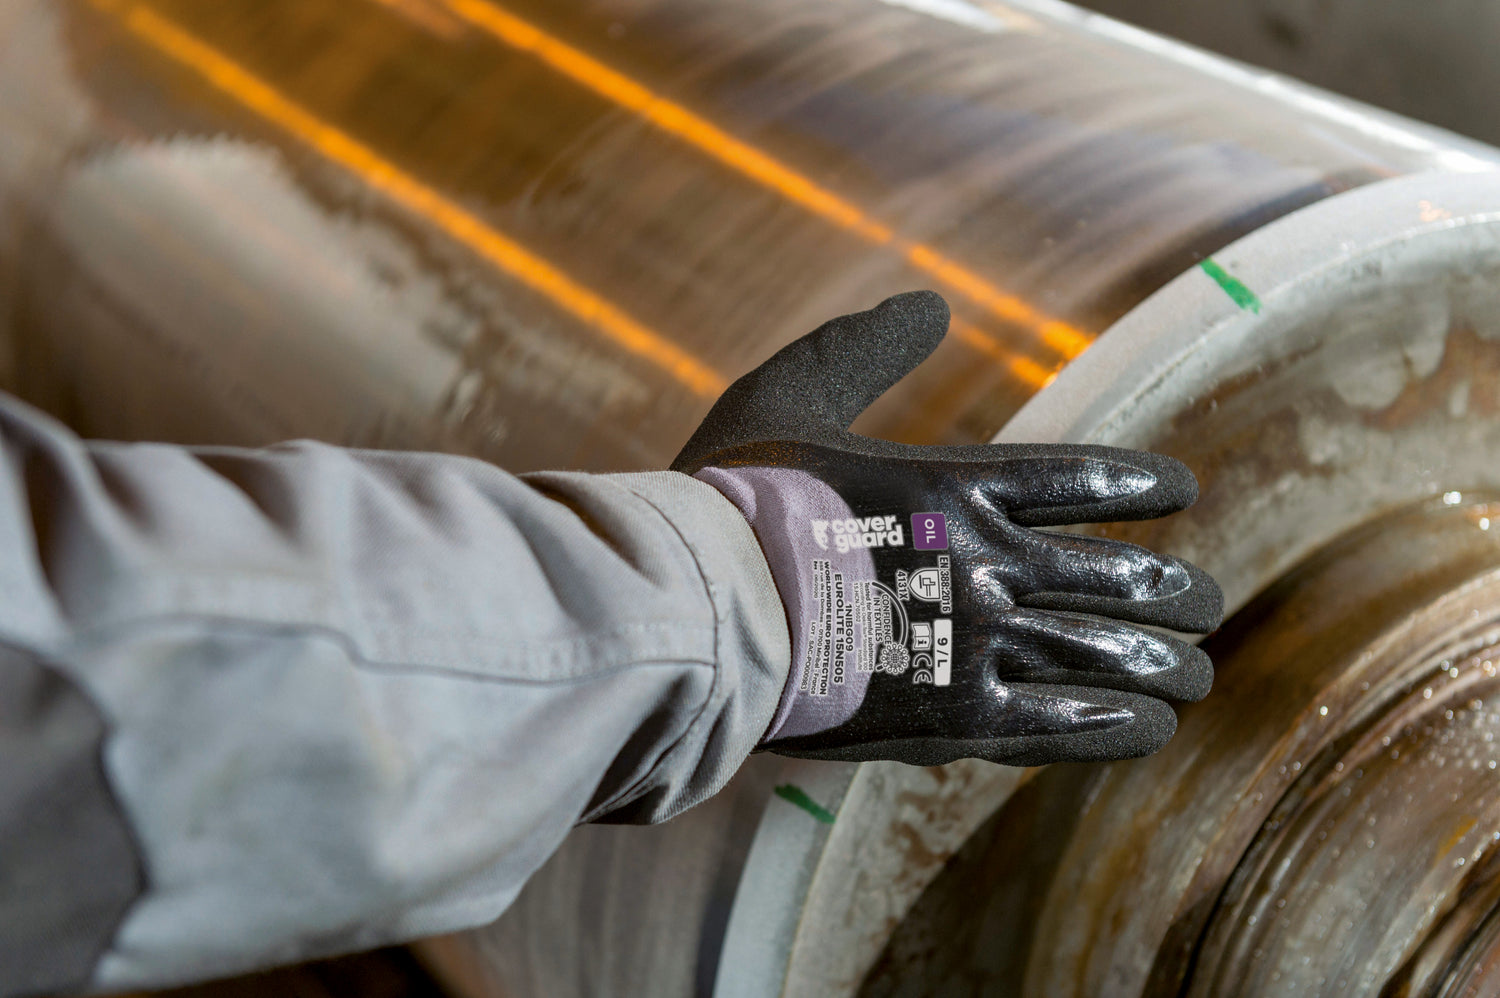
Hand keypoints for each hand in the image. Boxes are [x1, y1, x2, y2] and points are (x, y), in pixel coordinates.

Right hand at [676, 291, 1221, 766]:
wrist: (697, 606)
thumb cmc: (732, 498)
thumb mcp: (788, 391)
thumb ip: (864, 346)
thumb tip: (932, 299)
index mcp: (958, 481)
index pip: (1088, 479)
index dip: (1147, 486)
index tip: (1184, 492)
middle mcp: (988, 562)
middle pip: (1122, 580)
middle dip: (1183, 594)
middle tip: (1213, 604)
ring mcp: (977, 643)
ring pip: (1109, 657)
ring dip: (1167, 666)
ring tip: (1197, 676)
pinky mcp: (952, 719)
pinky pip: (1062, 726)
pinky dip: (1117, 728)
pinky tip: (1150, 729)